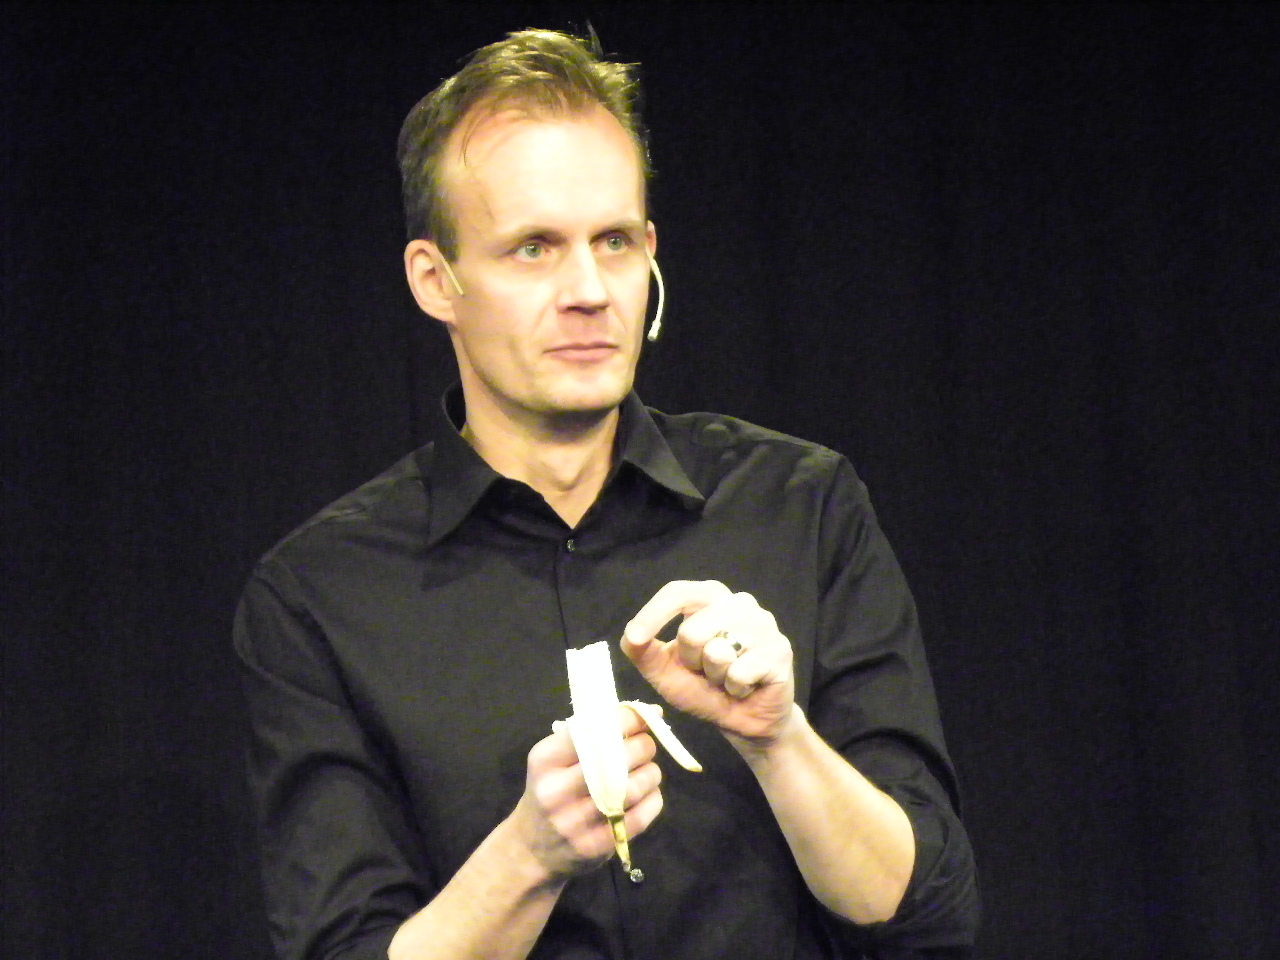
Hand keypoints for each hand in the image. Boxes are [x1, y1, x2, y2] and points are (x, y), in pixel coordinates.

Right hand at [509, 705, 662, 879]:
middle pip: (618, 759)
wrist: (533, 848)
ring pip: (634, 787)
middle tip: (646, 745)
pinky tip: (646, 794)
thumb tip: (645, 712)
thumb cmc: (549, 791)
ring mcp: (577, 822)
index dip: (628, 720)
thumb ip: (589, 736)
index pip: (595, 730)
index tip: (645, 716)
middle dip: (644, 745)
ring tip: (647, 770)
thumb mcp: (553, 760)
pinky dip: (652, 799)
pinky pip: (641, 816)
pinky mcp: (598, 846)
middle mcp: (557, 791)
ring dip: (651, 773)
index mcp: (546, 760)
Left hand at [621, 580, 795, 744]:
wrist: (745, 720)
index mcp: (710, 598)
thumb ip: (644, 651)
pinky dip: (735, 689)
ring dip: (715, 677)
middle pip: (693, 629)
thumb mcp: (665, 672)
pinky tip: (745, 687)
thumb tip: (632, 636)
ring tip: (726, 678)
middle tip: (705, 671)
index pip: (678, 592)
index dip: (653, 614)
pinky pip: (740, 673)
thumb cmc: (705, 689)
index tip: (636, 637)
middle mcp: (739, 602)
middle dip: (690, 660)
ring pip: (718, 652)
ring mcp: (764, 624)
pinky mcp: (780, 650)